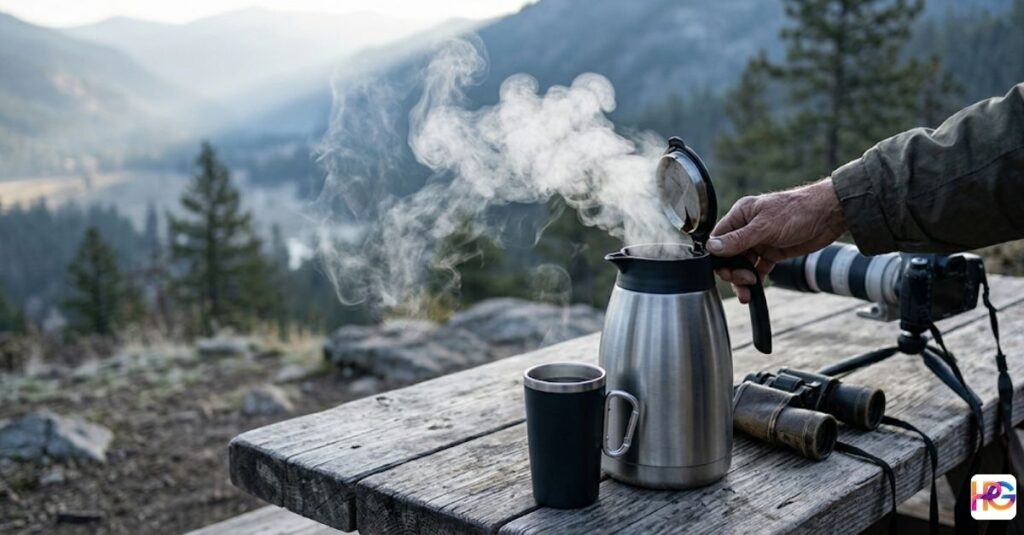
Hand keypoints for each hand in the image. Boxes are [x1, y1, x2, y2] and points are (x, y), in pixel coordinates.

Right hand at [707, 178, 846, 302]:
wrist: (829, 216)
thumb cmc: (797, 212)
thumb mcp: (764, 227)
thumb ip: (738, 239)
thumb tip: (711, 248)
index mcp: (741, 215)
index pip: (719, 238)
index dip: (718, 257)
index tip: (726, 272)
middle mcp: (747, 228)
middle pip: (729, 255)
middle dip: (732, 272)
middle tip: (744, 281)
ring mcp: (760, 241)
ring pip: (743, 265)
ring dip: (743, 279)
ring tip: (748, 291)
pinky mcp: (773, 252)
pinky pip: (758, 268)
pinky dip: (756, 279)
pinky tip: (756, 289)